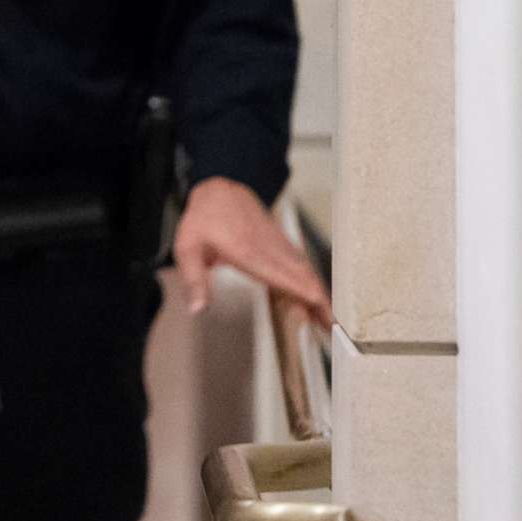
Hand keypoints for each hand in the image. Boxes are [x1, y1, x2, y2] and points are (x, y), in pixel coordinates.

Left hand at [172, 176, 331, 332]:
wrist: (220, 191)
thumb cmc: (203, 220)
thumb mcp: (187, 249)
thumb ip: (194, 280)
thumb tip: (198, 309)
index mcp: (246, 250)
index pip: (279, 274)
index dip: (300, 291)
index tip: (317, 306)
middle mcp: (268, 247)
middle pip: (302, 276)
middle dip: (320, 301)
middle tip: (334, 329)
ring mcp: (279, 245)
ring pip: (306, 271)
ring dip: (321, 295)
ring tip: (332, 321)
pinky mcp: (283, 244)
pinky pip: (303, 265)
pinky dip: (314, 283)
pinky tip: (319, 300)